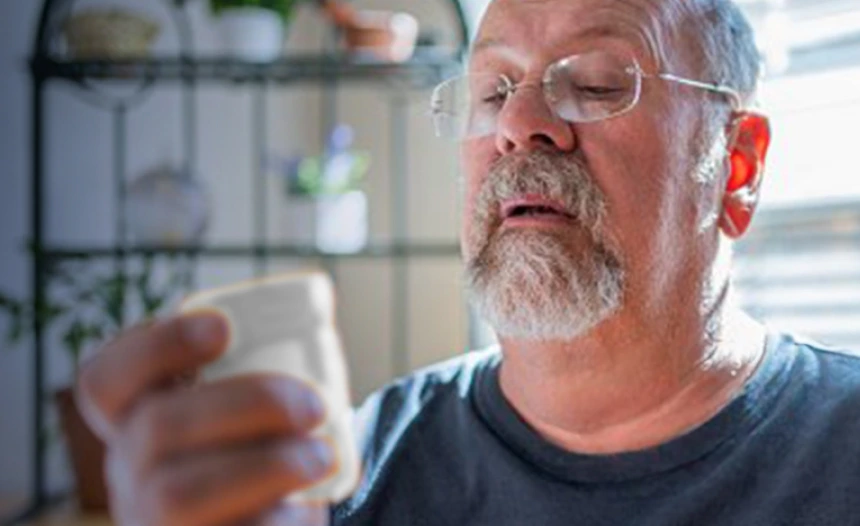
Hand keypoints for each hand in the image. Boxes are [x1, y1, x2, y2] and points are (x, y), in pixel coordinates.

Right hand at [76, 311, 333, 525]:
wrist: (266, 525)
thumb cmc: (258, 455)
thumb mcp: (243, 412)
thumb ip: (258, 365)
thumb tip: (319, 298)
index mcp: (136, 424)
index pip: (105, 381)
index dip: (155, 347)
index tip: (223, 328)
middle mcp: (131, 474)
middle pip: (156, 428)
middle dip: (247, 404)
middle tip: (315, 404)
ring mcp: (154, 524)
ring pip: (177, 494)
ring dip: (264, 466)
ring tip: (323, 456)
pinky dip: (277, 520)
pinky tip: (310, 506)